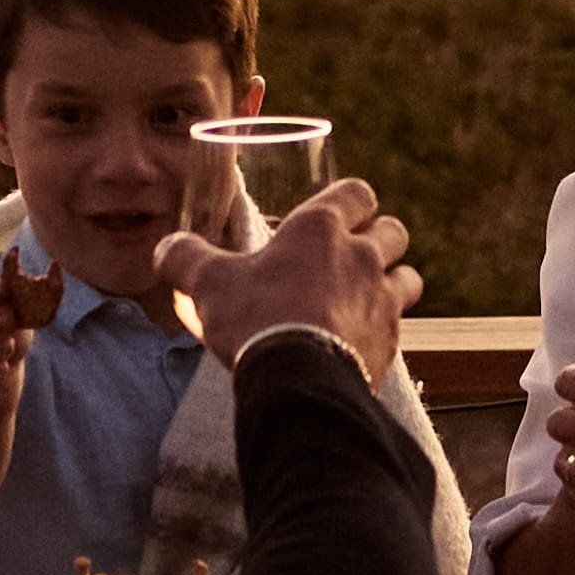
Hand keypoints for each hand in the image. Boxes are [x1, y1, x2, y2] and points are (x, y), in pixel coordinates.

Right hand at [173, 173, 415, 386]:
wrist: (297, 380)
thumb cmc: (255, 319)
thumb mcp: (208, 284)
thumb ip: (185, 259)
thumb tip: (166, 250)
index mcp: (321, 229)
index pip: (356, 193)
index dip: (350, 201)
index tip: (339, 213)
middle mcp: (362, 256)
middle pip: (393, 231)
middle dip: (379, 239)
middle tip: (353, 256)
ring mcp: (383, 299)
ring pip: (408, 276)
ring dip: (393, 281)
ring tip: (367, 296)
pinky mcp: (391, 340)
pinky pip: (401, 324)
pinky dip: (386, 327)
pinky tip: (361, 339)